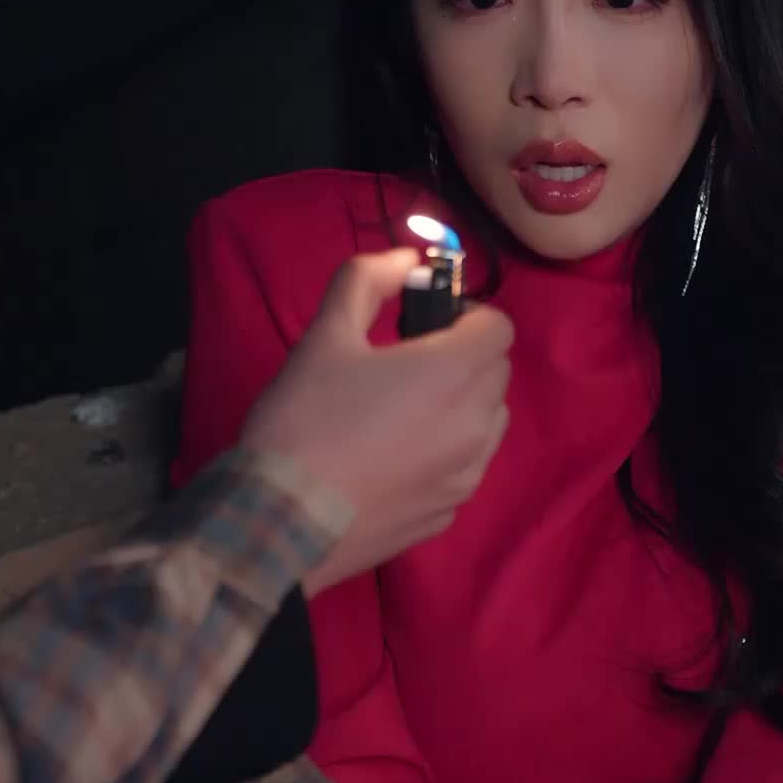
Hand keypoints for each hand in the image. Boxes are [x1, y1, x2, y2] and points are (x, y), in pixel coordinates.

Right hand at [240, 248, 512, 594]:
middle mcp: (476, 425)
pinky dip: (443, 454)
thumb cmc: (303, 419)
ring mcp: (466, 476)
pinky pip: (462, 469)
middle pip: (495, 374)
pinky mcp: (448, 514)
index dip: (465, 315)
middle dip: (463, 359)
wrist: (283, 523)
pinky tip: (390, 461)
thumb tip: (406, 259)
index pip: (499, 326)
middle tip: (402, 366)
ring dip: (460, 407)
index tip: (421, 325)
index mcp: (454, 373)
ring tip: (399, 415)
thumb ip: (367, 280)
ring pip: (486, 424)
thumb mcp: (325, 335)